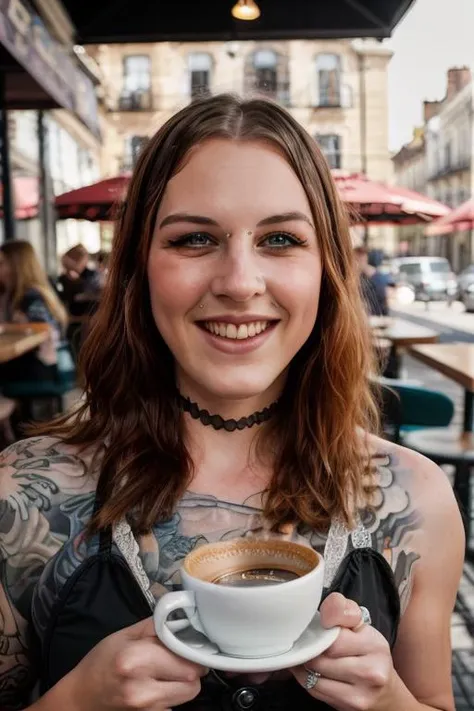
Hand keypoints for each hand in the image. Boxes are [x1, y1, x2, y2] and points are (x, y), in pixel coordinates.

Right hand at [69, 616, 207, 710]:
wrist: (82, 697)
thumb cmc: (102, 661)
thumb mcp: (126, 634)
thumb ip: (158, 625)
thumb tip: (186, 619)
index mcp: (137, 661)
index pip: (187, 661)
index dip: (192, 651)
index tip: (190, 645)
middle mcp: (144, 690)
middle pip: (193, 681)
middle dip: (191, 667)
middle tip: (178, 657)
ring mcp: (147, 710)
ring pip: (188, 694)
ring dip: (183, 682)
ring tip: (165, 672)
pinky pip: (175, 705)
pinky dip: (172, 695)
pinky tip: (156, 686)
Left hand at [292, 593, 394, 710]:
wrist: (385, 692)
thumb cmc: (368, 652)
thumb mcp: (361, 625)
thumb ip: (343, 610)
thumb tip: (327, 611)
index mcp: (374, 644)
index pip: (335, 638)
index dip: (320, 632)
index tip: (317, 629)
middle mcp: (371, 672)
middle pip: (320, 658)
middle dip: (310, 649)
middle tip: (309, 642)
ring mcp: (360, 694)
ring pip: (313, 674)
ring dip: (305, 664)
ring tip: (308, 655)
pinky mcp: (348, 707)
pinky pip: (314, 689)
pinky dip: (306, 678)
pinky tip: (311, 671)